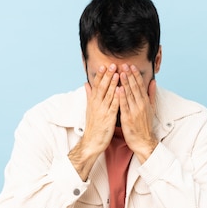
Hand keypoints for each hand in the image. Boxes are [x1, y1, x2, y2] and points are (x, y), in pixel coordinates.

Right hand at [68, 64, 119, 179]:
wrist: (91, 142)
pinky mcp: (108, 118)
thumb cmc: (93, 125)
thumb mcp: (89, 109)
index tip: (104, 66)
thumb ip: (89, 95)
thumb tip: (86, 84)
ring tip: (117, 73)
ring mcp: (102, 111)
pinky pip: (113, 106)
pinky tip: (120, 90)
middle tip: (112, 65)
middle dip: (107, 76)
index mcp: (93, 102)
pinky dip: (116, 97)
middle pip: (102, 87)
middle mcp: (96, 104)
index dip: (101, 75)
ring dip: (112, 84)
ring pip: (108, 95)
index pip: (96, 86)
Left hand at [117, 64, 158, 162]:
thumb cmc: (145, 125)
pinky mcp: (128, 118)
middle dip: (129, 75)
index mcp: (145, 102)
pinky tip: (118, 89)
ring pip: (129, 94)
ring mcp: (134, 111)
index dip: (135, 75)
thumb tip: (153, 82)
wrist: (144, 141)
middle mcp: (141, 105)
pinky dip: (121, 97)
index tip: (131, 66)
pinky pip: (124, 106)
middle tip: (124, 64)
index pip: (140, 85)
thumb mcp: (151, 108)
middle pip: (134, 87)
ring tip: (121, 72)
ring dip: (125, 83)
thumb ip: (151, 94)